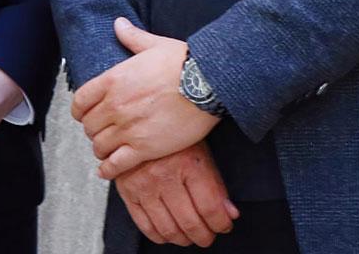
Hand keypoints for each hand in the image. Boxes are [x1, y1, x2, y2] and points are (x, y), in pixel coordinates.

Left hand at [73, 18, 219, 179]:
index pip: (80, 102)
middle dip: (94, 129)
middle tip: (103, 131)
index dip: (80, 111)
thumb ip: (132, 37)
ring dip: (102, 149)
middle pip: (89, 126)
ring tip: (108, 150)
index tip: (85, 115)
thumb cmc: (183, 62)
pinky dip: (109, 170)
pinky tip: (108, 170)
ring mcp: (128, 129)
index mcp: (113, 80)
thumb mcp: (155, 44)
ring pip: (100, 146)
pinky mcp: (144, 148)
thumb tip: (119, 23)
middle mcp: (115, 105)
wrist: (207, 84)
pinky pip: (116, 165)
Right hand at [114, 142, 239, 247]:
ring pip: (168, 228)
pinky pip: (144, 225)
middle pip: (190, 222)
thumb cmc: (175, 134)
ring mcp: (144, 185)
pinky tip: (168, 233)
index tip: (224, 226)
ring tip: (190, 236)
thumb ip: (217, 185)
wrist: (141, 119)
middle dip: (204, 236)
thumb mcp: (202, 151)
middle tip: (208, 236)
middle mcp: (165, 176)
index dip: (221, 223)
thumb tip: (230, 214)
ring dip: (183, 238)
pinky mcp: (127, 191)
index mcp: (189, 163)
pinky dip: (159, 236)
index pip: (210, 208)